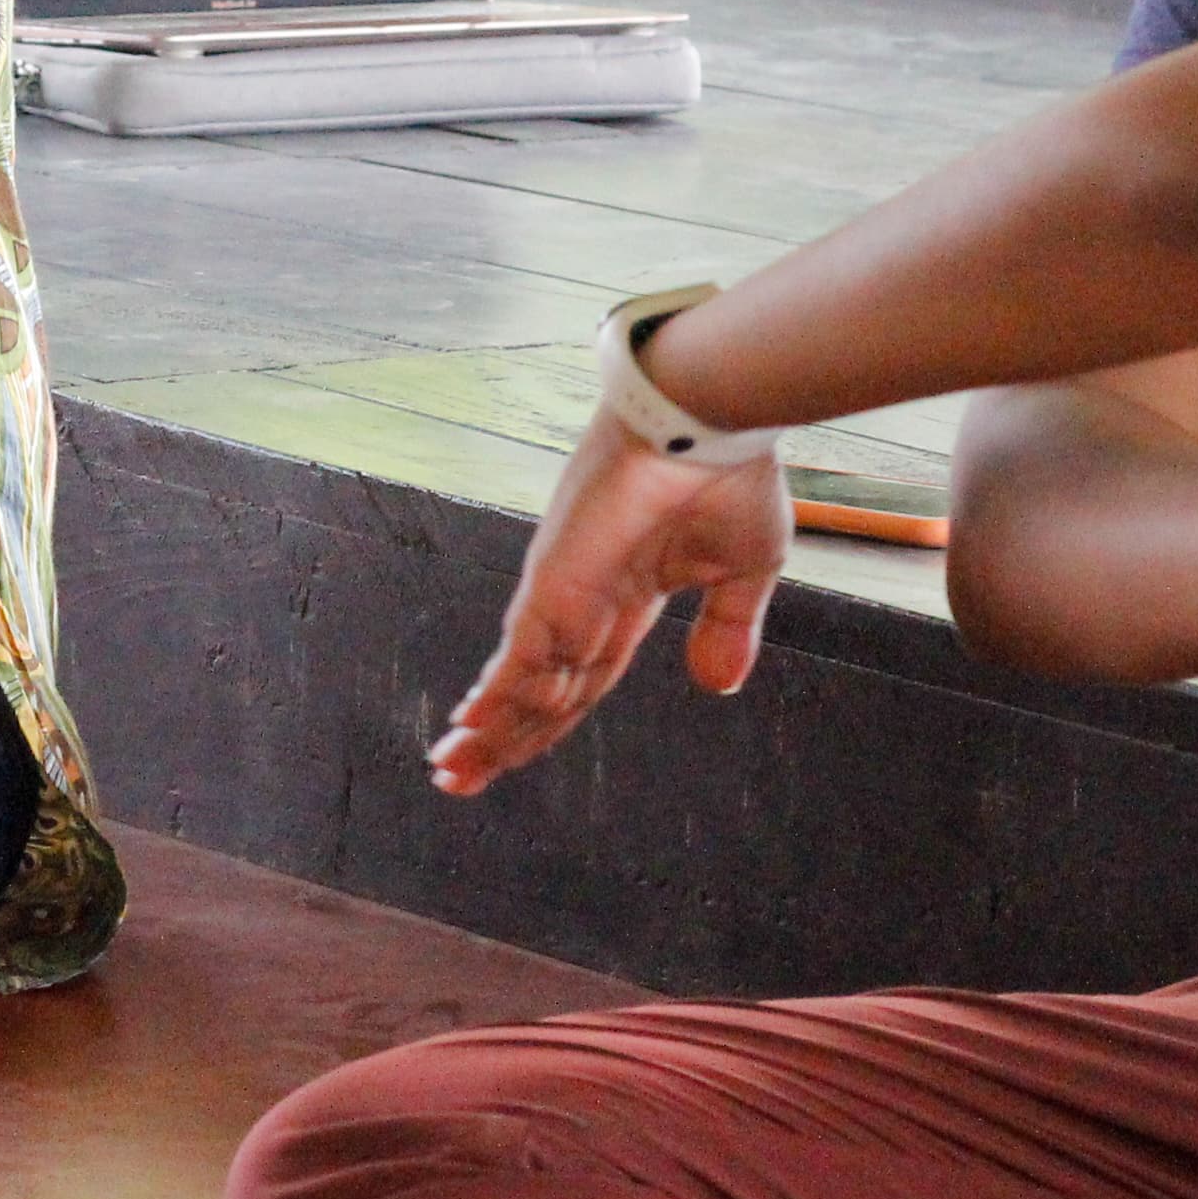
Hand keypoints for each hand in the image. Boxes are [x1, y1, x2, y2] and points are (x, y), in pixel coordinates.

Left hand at [427, 415, 793, 796]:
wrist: (712, 421)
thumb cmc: (732, 476)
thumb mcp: (744, 570)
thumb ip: (727, 627)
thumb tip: (718, 688)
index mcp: (628, 597)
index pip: (581, 676)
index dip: (548, 719)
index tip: (513, 752)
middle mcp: (586, 599)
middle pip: (540, 687)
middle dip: (502, 735)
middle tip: (458, 777)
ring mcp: (567, 590)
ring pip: (523, 678)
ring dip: (489, 728)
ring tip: (453, 771)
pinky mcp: (557, 579)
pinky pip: (525, 650)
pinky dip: (500, 692)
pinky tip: (472, 726)